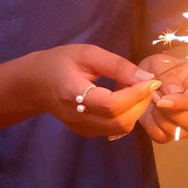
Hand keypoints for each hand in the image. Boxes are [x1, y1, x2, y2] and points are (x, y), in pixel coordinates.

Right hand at [25, 44, 161, 138]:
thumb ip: (117, 65)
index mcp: (73, 93)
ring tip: (133, 89)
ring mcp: (82, 128)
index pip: (110, 105)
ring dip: (136, 110)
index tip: (151, 80)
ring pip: (121, 128)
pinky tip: (123, 98)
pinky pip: (115, 129)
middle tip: (146, 83)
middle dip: (141, 103)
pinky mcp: (87, 133)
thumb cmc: (60, 62)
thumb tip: (146, 78)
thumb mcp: (87, 54)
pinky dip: (127, 114)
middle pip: (120, 121)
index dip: (135, 95)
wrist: (36, 84)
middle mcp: (78, 117)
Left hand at [134, 51, 187, 143]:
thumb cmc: (160, 69)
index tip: (163, 100)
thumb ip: (168, 77)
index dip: (183, 102)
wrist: (146, 78)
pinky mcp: (172, 132)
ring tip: (153, 101)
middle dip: (174, 115)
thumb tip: (174, 92)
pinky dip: (152, 126)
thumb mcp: (161, 63)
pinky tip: (151, 111)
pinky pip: (163, 136)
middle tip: (157, 101)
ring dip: (161, 118)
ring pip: (180, 132)